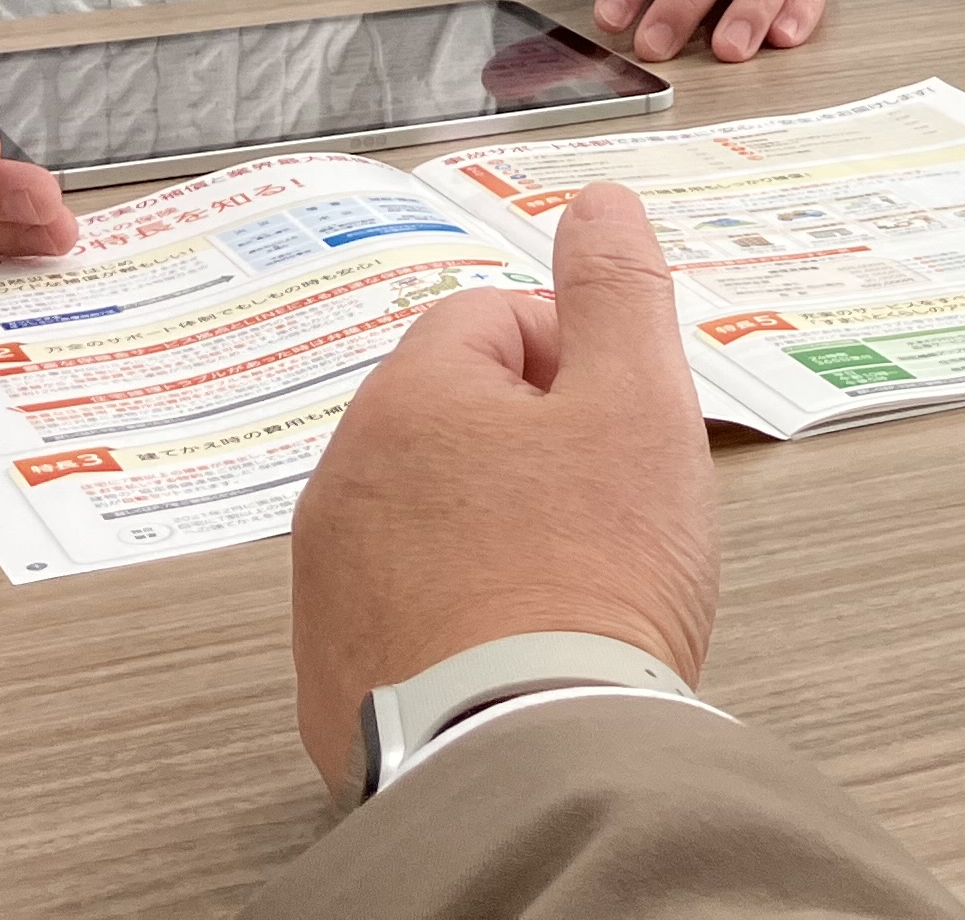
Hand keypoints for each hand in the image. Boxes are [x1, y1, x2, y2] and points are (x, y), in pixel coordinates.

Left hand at [288, 183, 719, 798]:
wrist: (533, 759)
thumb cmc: (590, 579)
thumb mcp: (637, 403)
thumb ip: (617, 289)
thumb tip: (595, 205)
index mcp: (408, 400)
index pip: (493, 321)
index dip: (576, 363)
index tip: (620, 432)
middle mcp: (343, 484)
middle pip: (455, 422)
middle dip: (533, 450)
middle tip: (606, 514)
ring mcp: (327, 588)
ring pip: (426, 519)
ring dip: (491, 533)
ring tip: (566, 592)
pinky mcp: (333, 681)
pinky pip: (402, 616)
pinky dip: (456, 621)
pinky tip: (517, 653)